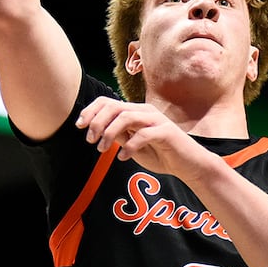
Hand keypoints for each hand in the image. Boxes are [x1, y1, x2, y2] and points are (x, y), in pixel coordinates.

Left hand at [75, 96, 210, 175]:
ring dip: (110, 133)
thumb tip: (99, 130)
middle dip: (97, 122)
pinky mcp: (166, 132)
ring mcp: (157, 120)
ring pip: (126, 117)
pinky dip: (129, 146)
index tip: (79, 126)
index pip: (109, 102)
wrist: (188, 165)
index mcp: (137, 112)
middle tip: (91, 140)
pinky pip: (143, 134)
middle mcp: (146, 111)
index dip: (91, 111)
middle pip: (114, 107)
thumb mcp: (133, 145)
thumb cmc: (161, 155)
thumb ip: (120, 135)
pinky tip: (123, 158)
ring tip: (103, 149)